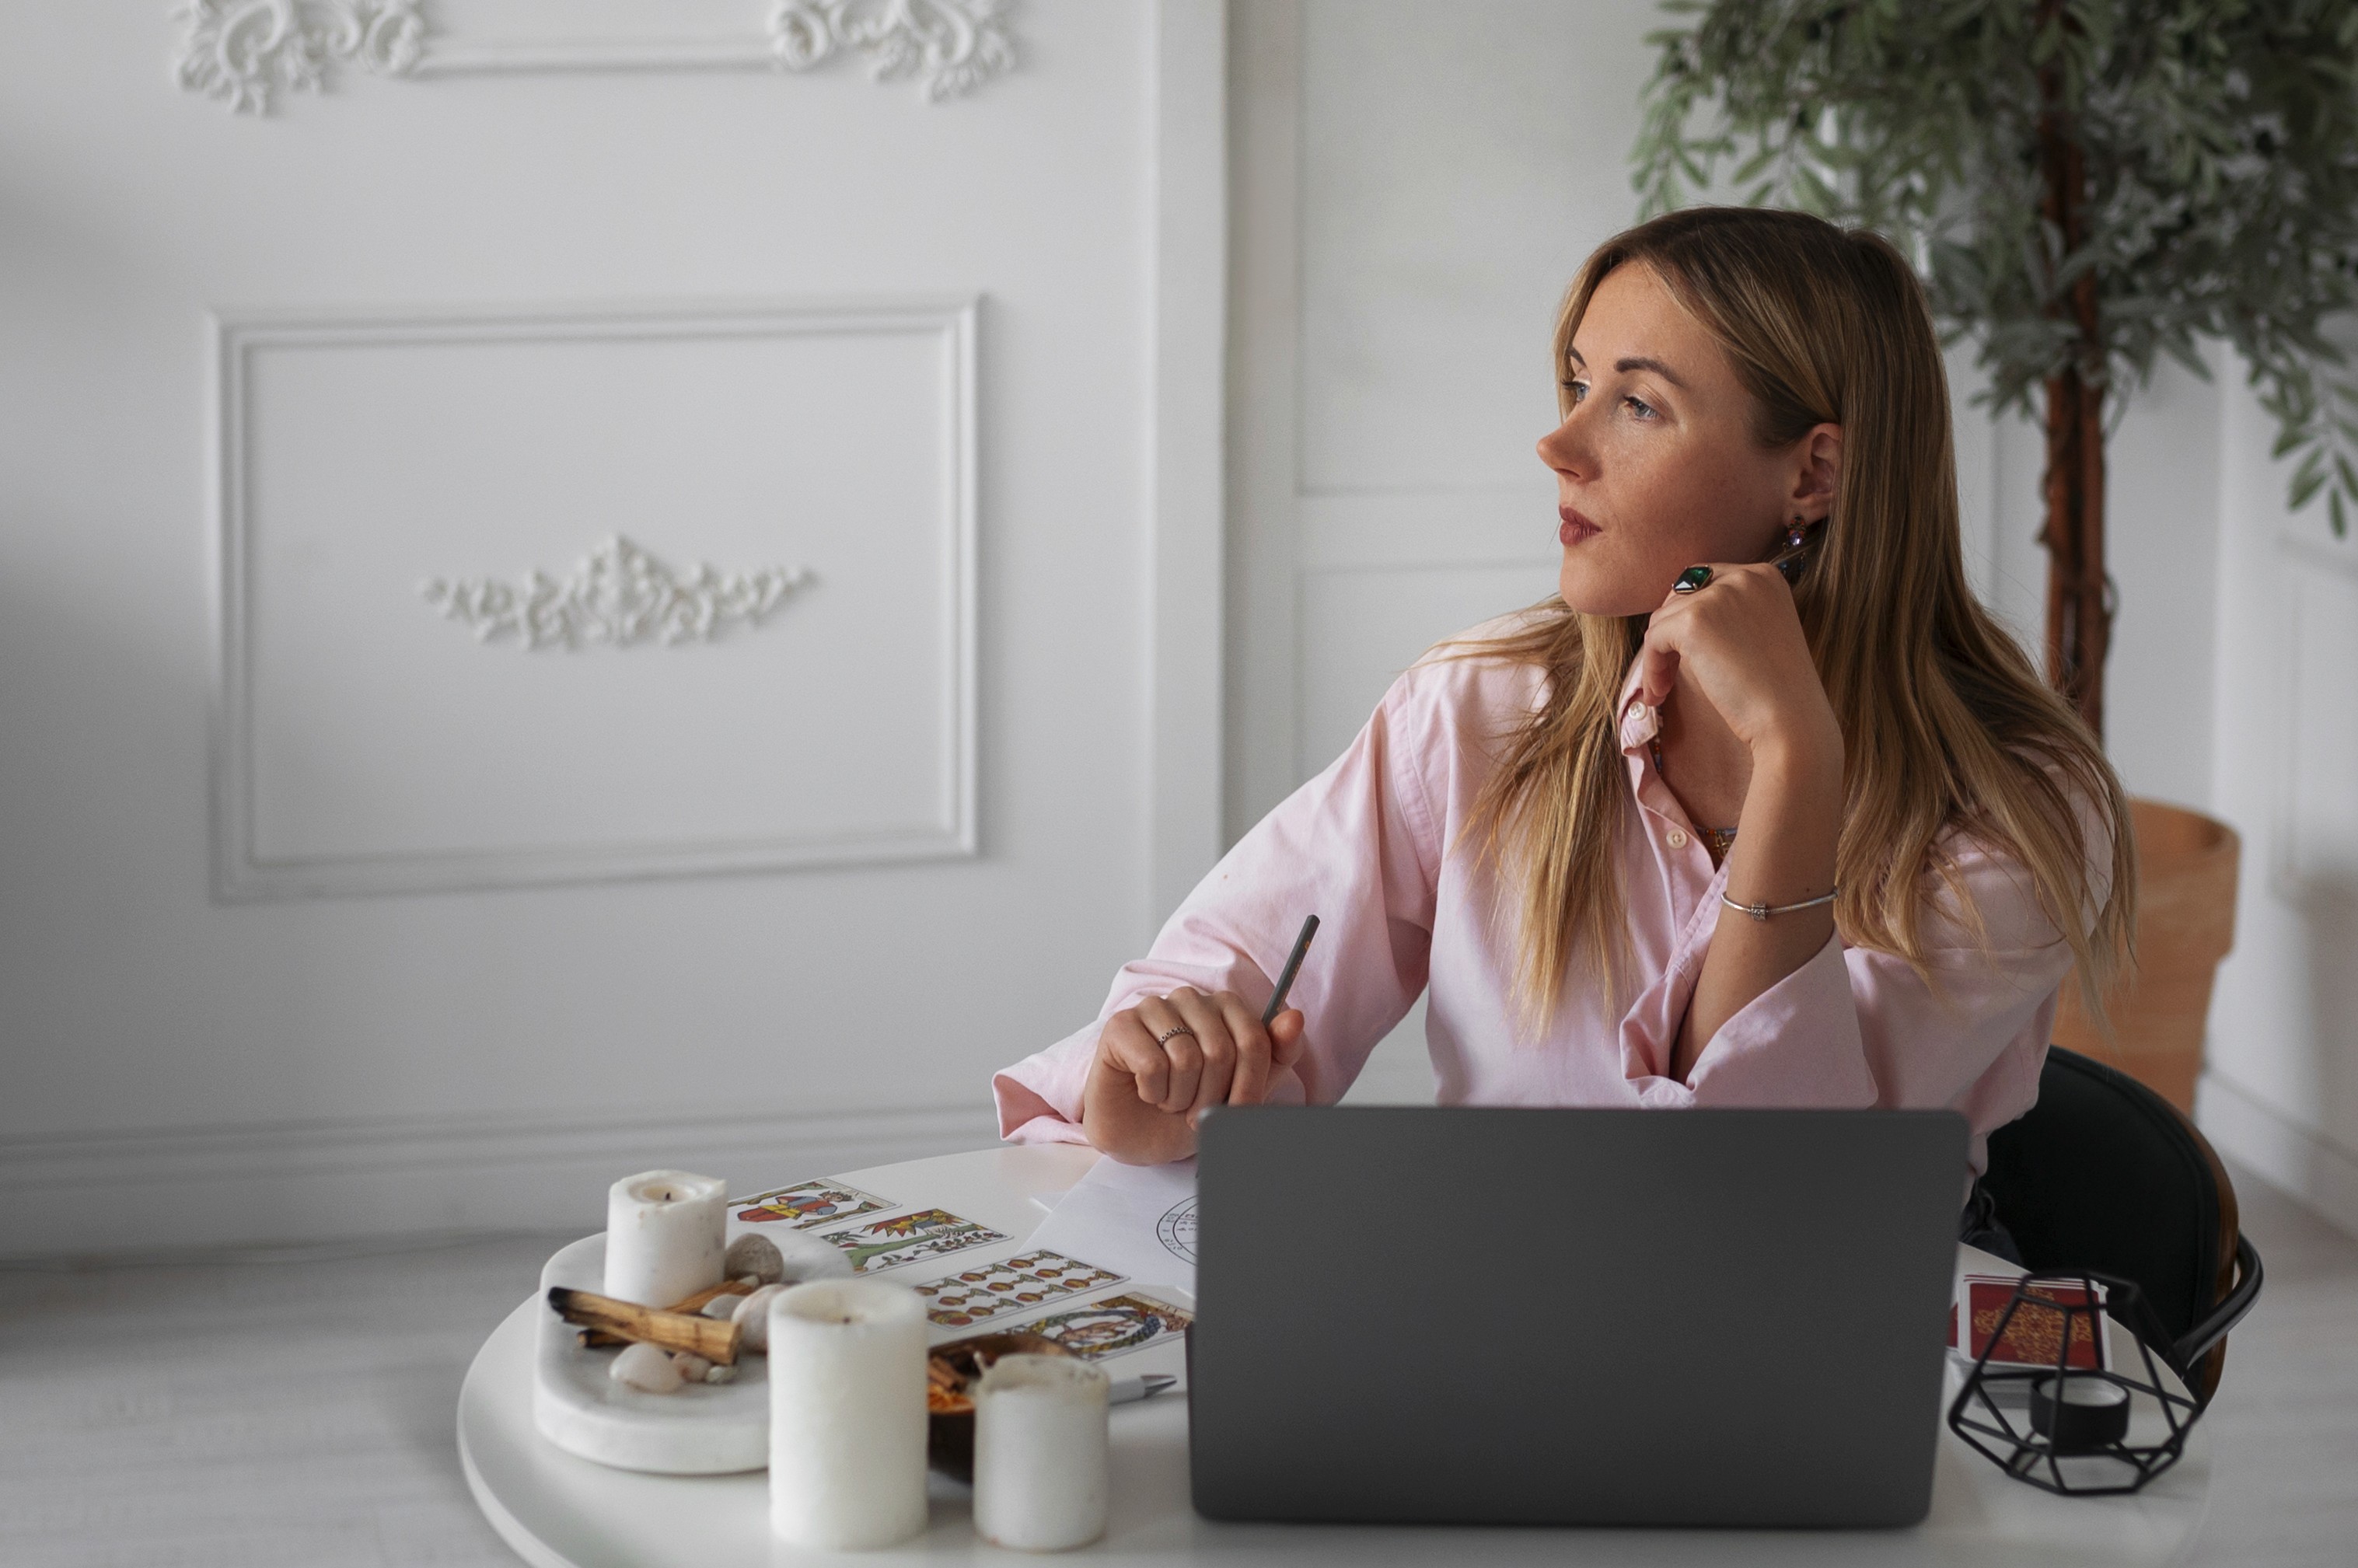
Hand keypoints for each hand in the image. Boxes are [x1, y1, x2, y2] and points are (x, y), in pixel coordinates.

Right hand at [1080, 987, 1306, 1164]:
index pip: (1254, 1040)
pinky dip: (1154, 1093)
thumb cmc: (1192, 1105)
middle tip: (1195, 1110)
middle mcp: (1190, 998)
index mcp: (1225, 1006)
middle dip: (1211, 1096)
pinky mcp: (1121, 1025)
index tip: (1237, 1111)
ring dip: (1181, 1097)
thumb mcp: (1244, 1086)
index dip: (1250, 1085)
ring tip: (1171, 1099)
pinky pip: (1152, 1065)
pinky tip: (1148, 1092)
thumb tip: (1294, 1016)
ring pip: (1186, 1058)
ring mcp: (1153, 1007)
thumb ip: (1274, 1053)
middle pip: (1221, 1051)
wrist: (1141, 1133)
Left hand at [1633, 562, 1839, 766]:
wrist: (1790, 718)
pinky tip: (1659, 695)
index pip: (1707, 580)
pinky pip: (1654, 638)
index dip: (1689, 615)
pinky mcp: (1694, 620)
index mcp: (1765, 576)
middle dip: (1670, 633)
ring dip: (1658, 655)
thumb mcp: (1760, 634)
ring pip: (1664, 618)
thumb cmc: (1777, 691)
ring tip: (1663, 691)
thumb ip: (1729, 615)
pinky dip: (1651, 667)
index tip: (1685, 651)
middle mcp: (1744, 577)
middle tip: (1667, 672)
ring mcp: (1719, 595)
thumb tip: (1674, 616)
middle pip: (1681, 595)